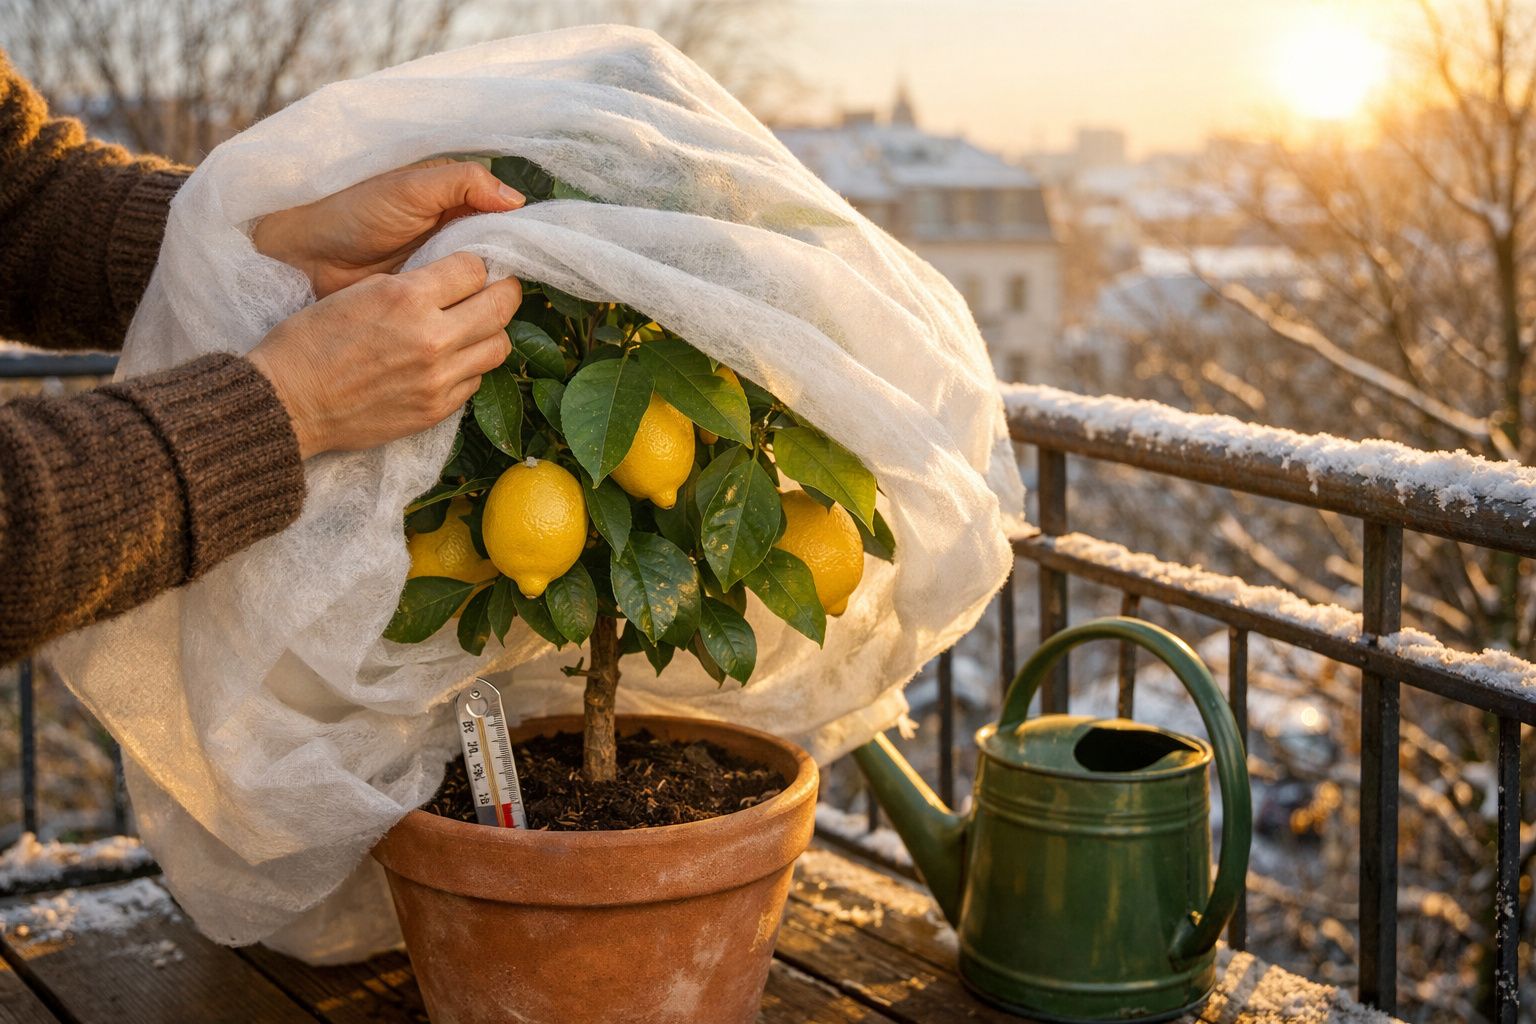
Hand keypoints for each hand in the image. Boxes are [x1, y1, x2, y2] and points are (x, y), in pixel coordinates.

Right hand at [248, 252, 519, 458]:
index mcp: (407, 297)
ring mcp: (439, 378)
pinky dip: (469, 367)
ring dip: (491, 333)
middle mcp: (432, 337)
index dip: (476, 265)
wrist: (289, 403)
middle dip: (503, 293)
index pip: (475, 268)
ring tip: (473, 328)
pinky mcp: (436, 409)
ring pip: (499, 346)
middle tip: (495, 291)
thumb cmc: (311, 341)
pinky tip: (448, 362)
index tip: (472, 269)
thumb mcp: (360, 291)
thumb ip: (412, 284)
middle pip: (502, 306)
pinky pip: (476, 380)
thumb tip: (453, 279)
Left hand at [252, 161, 523, 297]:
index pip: (506, 225)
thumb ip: (464, 183)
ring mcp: (442, 280)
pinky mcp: (428, 311)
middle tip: (504, 291)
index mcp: (459, 208)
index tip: (535, 254)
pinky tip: (471, 327)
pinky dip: (466, 322)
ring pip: (484, 294)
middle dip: (504, 277)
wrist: (304, 256)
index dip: (522, 239)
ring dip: (486, 303)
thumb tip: (517, 201)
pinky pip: (459, 317)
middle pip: (501, 264)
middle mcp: (456, 244)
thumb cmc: (354, 212)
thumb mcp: (411, 188)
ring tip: (487, 312)